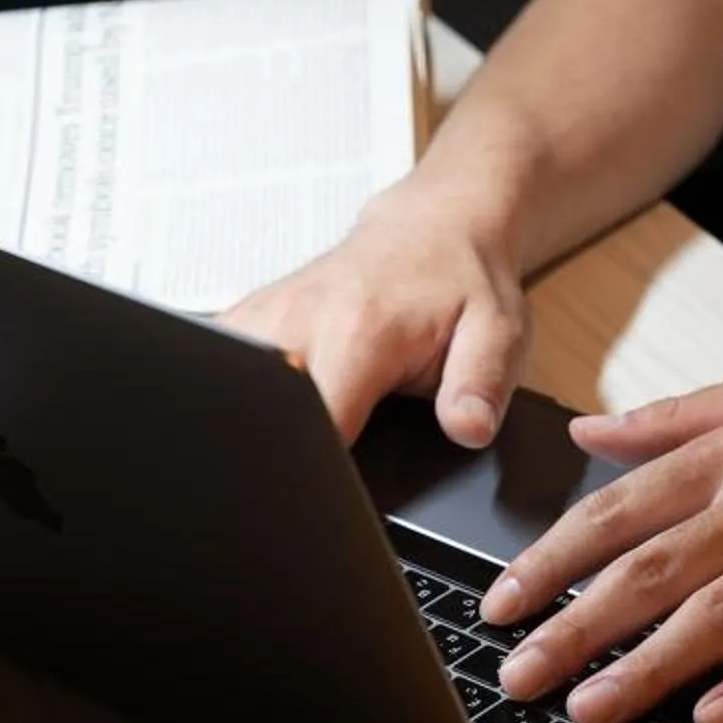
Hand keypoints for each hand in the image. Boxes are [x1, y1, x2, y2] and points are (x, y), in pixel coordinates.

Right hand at [221, 180, 530, 444]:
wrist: (433, 229)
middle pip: (258, 412)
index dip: (322, 472)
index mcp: (358, 331)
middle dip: (279, 451)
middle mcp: (299, 318)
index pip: (314, 426)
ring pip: (232, 388)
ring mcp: (265, 314)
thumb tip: (468, 429)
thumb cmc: (463, 282)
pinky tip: (270, 405)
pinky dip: (238, 393)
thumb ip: (482, 384)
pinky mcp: (247, 316)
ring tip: (294, 433)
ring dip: (256, 420)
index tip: (333, 494)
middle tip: (315, 470)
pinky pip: (224, 363)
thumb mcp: (499, 332)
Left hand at [483, 368, 722, 722]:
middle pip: (653, 570)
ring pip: (719, 613)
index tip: (499, 604)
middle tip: (517, 675)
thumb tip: (587, 432)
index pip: (620, 511)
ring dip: (648, 667)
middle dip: (575, 627)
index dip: (552, 561)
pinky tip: (714, 716)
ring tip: (590, 709)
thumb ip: (674, 420)